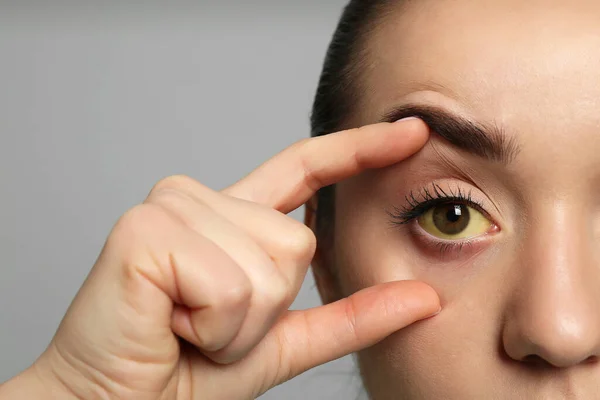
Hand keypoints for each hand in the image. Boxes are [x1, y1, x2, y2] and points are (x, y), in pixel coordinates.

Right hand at [20, 118, 439, 398]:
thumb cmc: (187, 376)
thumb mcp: (283, 343)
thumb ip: (351, 315)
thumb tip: (424, 297)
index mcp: (230, 218)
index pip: (305, 168)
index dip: (359, 150)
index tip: (412, 133)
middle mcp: (199, 198)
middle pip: (297, 242)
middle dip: (265, 309)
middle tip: (208, 328)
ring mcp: (172, 207)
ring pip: (270, 267)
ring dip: (237, 324)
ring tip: (187, 328)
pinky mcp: (149, 230)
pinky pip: (231, 286)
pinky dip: (213, 328)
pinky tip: (170, 323)